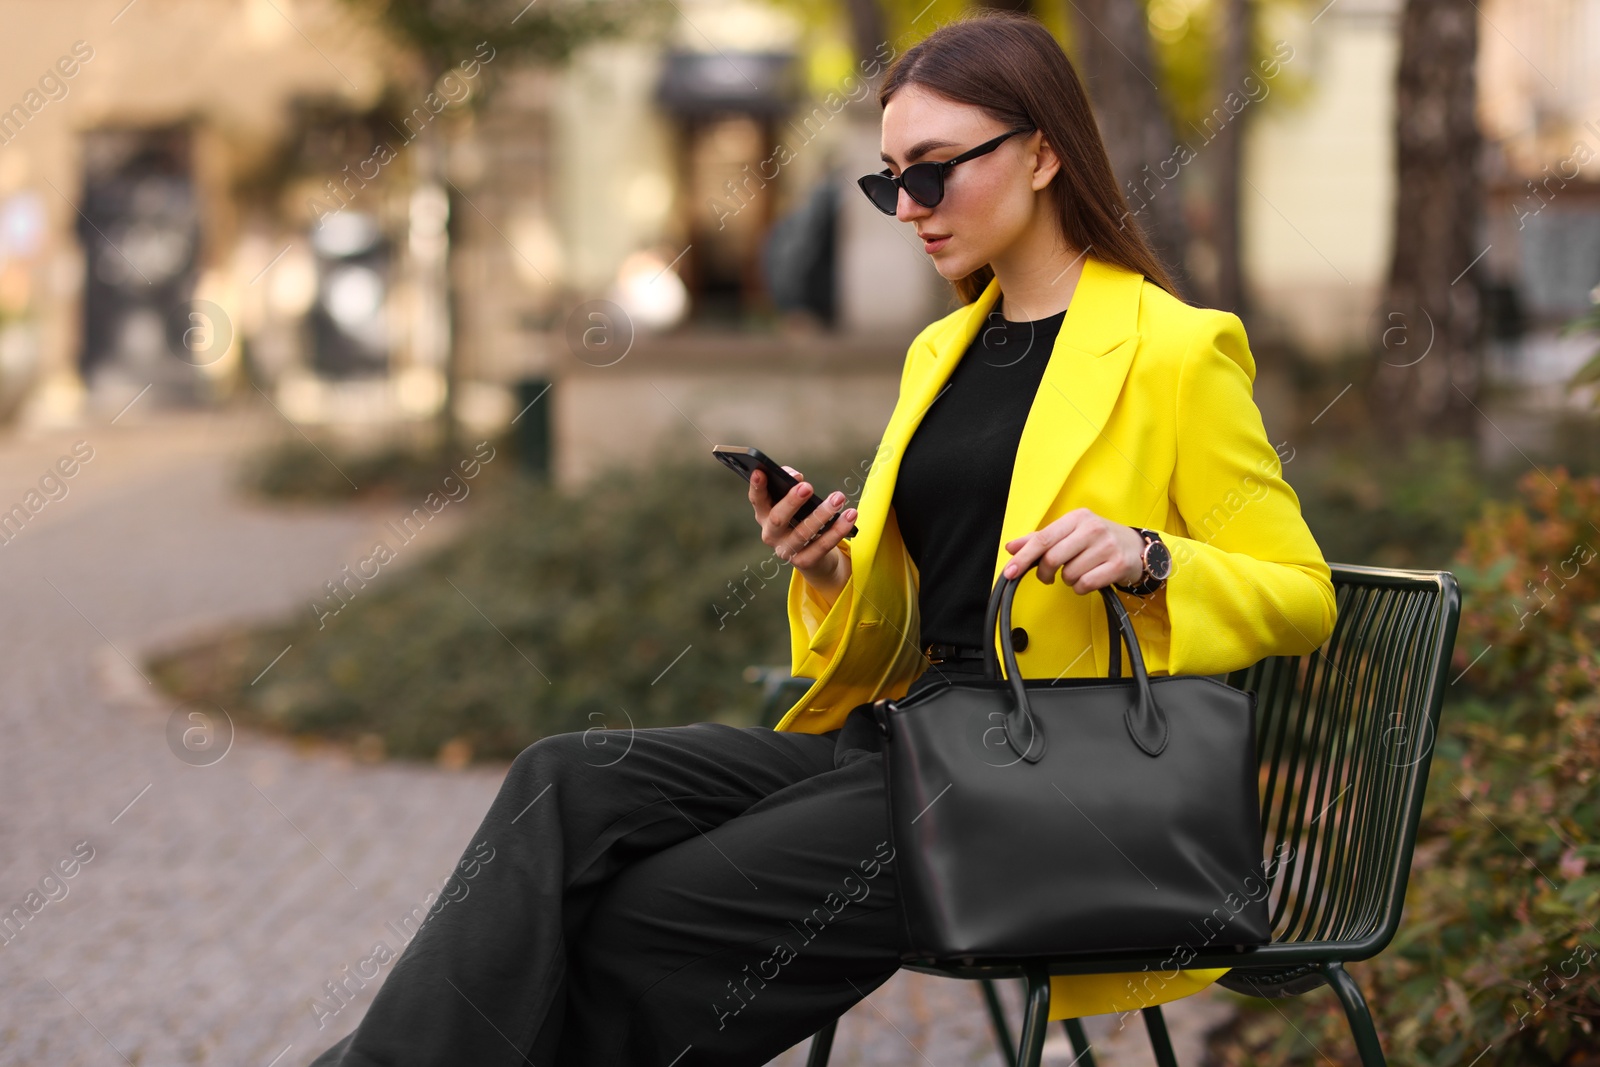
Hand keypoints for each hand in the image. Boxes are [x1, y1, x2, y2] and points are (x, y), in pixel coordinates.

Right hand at [748, 467, 855, 601]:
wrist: (814, 555)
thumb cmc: (801, 518)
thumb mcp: (794, 502)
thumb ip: (792, 485)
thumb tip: (796, 478)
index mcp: (764, 515)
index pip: (757, 500)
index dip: (757, 487)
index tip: (761, 472)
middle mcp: (771, 534)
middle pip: (777, 519)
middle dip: (791, 502)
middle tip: (807, 487)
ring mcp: (786, 550)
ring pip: (803, 533)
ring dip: (822, 514)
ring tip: (838, 498)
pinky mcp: (804, 562)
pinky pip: (822, 545)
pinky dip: (838, 530)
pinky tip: (850, 515)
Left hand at [1002, 509, 1145, 593]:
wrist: (1136, 547)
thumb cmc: (1097, 540)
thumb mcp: (1070, 532)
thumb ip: (1039, 539)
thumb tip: (1011, 547)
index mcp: (1077, 517)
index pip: (1043, 538)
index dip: (1023, 557)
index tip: (1009, 572)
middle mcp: (1093, 529)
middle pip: (1053, 558)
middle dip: (1045, 573)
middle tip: (1048, 576)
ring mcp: (1107, 546)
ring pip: (1069, 574)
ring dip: (1068, 580)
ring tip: (1079, 571)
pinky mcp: (1118, 565)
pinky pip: (1085, 585)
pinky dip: (1081, 588)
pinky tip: (1088, 579)